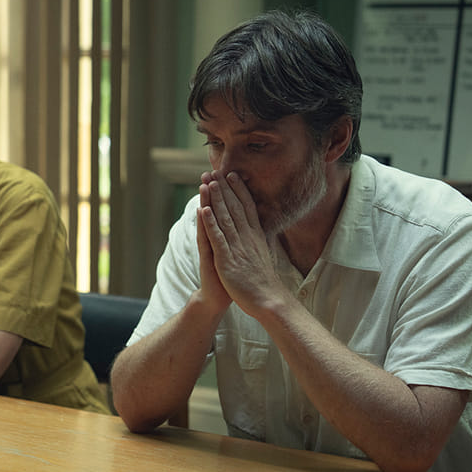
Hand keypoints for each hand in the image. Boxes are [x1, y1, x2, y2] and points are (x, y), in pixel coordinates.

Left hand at [198, 171, 285, 314]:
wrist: (268, 301)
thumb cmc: (264, 281)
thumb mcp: (264, 254)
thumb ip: (259, 240)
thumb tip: (260, 229)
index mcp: (256, 236)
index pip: (247, 207)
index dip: (239, 190)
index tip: (233, 175)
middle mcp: (248, 238)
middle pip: (235, 208)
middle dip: (224, 188)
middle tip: (216, 170)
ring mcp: (237, 248)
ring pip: (225, 218)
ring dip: (216, 199)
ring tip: (209, 182)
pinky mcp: (227, 260)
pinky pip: (218, 238)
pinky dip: (210, 223)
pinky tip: (204, 210)